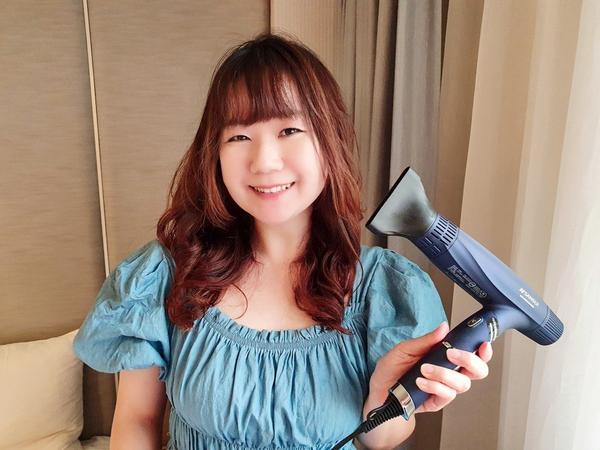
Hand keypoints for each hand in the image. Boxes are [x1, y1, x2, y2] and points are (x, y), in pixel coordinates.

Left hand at [369, 321, 492, 413]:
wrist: (379, 389)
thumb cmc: (393, 368)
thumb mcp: (406, 348)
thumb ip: (427, 340)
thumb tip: (444, 327)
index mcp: (446, 357)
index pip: (473, 355)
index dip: (483, 351)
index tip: (482, 345)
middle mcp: (450, 373)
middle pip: (477, 371)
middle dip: (469, 361)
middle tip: (452, 354)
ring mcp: (445, 388)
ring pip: (462, 384)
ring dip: (444, 374)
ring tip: (425, 368)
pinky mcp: (437, 402)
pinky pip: (446, 395)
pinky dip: (434, 386)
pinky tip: (421, 381)